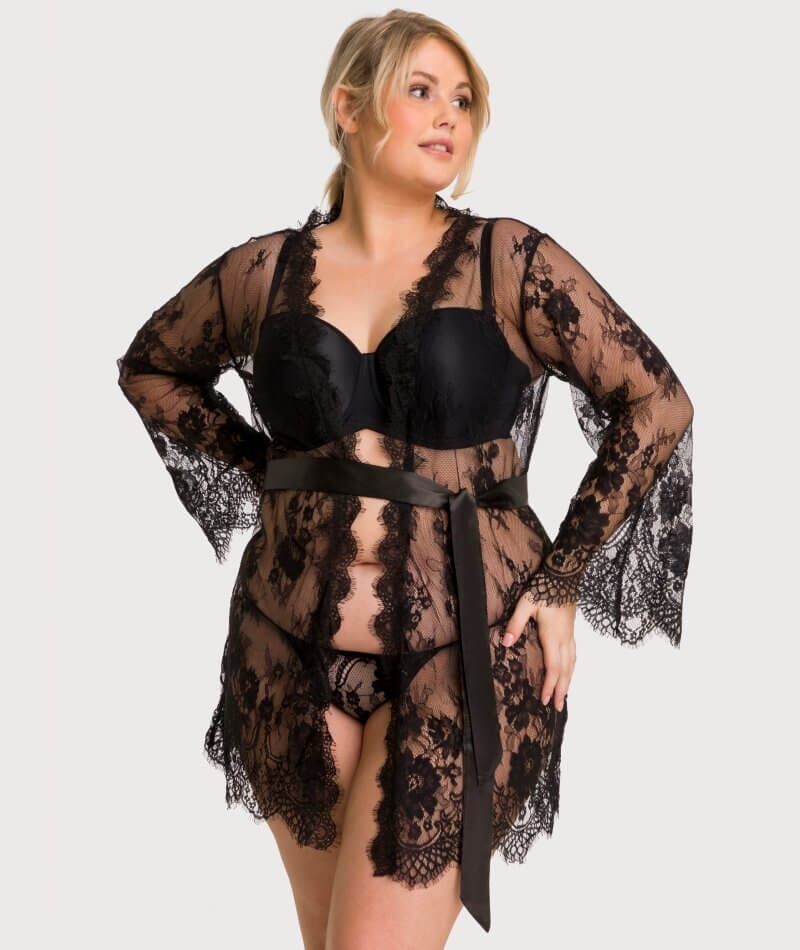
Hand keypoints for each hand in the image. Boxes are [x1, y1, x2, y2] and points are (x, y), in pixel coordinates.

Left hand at [502, 590, 576, 712]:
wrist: (563, 576)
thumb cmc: (543, 590)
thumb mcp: (525, 605)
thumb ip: (515, 624)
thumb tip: (506, 643)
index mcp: (553, 637)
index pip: (553, 668)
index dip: (549, 685)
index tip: (544, 700)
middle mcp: (564, 639)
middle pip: (565, 671)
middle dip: (561, 690)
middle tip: (556, 707)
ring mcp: (570, 635)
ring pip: (572, 664)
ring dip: (568, 681)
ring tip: (564, 695)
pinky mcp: (571, 630)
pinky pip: (574, 655)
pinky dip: (572, 668)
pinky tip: (569, 671)